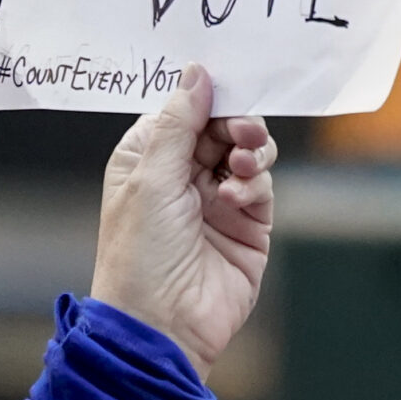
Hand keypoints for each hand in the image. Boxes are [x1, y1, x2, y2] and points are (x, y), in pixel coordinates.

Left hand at [90, 64, 275, 377]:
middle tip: (241, 130)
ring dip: (249, 151)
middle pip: (223, 126)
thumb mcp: (150, 178)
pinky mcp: (248, 224)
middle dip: (236, 123)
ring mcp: (217, 200)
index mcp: (148, 159)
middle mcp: (182, 176)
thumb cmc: (139, 255)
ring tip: (239, 166)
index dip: (207, 97)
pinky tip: (236, 197)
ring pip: (249, 152)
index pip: (185, 111)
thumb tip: (196, 73)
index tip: (229, 84)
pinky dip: (254, 182)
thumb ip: (177, 122)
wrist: (162, 326)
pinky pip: (261, 184)